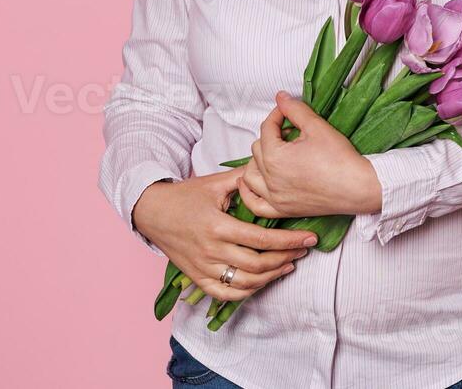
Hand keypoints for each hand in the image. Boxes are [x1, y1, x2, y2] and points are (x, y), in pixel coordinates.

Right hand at [132, 170, 317, 301]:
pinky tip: (262, 282)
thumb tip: (271, 168)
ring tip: (288, 265)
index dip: (289, 241)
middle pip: (258, 265)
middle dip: (286, 258)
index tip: (309, 238)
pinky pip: (225, 294)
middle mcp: (211, 251)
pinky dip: (247, 292)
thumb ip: (244, 178)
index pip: (262, 240)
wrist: (152, 212)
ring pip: (244, 283)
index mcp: (218, 226)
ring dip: (271, 277)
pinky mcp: (196, 278)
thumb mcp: (215, 183)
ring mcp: (203, 268)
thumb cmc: (186, 195)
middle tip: (303, 250)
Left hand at [237, 91, 383, 218]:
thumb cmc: (340, 159)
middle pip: (257, 150)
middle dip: (271, 136)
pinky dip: (249, 194)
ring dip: (257, 162)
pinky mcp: (283, 209)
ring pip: (250, 176)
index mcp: (275, 156)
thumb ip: (295, 110)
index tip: (288, 111)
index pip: (267, 128)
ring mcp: (275, 197)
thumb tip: (281, 97)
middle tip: (291, 132)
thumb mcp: (317, 126)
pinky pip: (255, 205)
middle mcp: (270, 179)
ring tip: (273, 154)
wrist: (357, 186)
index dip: (278, 115)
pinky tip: (253, 183)